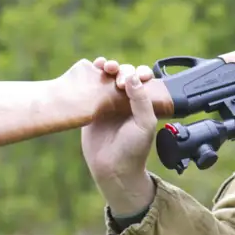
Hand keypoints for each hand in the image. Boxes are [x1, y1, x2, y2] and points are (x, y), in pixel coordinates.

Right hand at [81, 57, 157, 214]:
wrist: (113, 169)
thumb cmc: (134, 149)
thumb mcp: (144, 124)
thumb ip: (141, 100)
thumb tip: (132, 76)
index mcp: (142, 102)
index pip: (141, 79)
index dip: (138, 73)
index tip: (133, 79)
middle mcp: (126, 100)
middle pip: (123, 75)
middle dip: (122, 69)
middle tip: (118, 80)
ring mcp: (107, 103)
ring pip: (107, 78)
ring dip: (107, 67)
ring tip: (104, 65)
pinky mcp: (91, 108)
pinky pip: (90, 88)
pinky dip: (90, 76)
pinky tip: (90, 69)